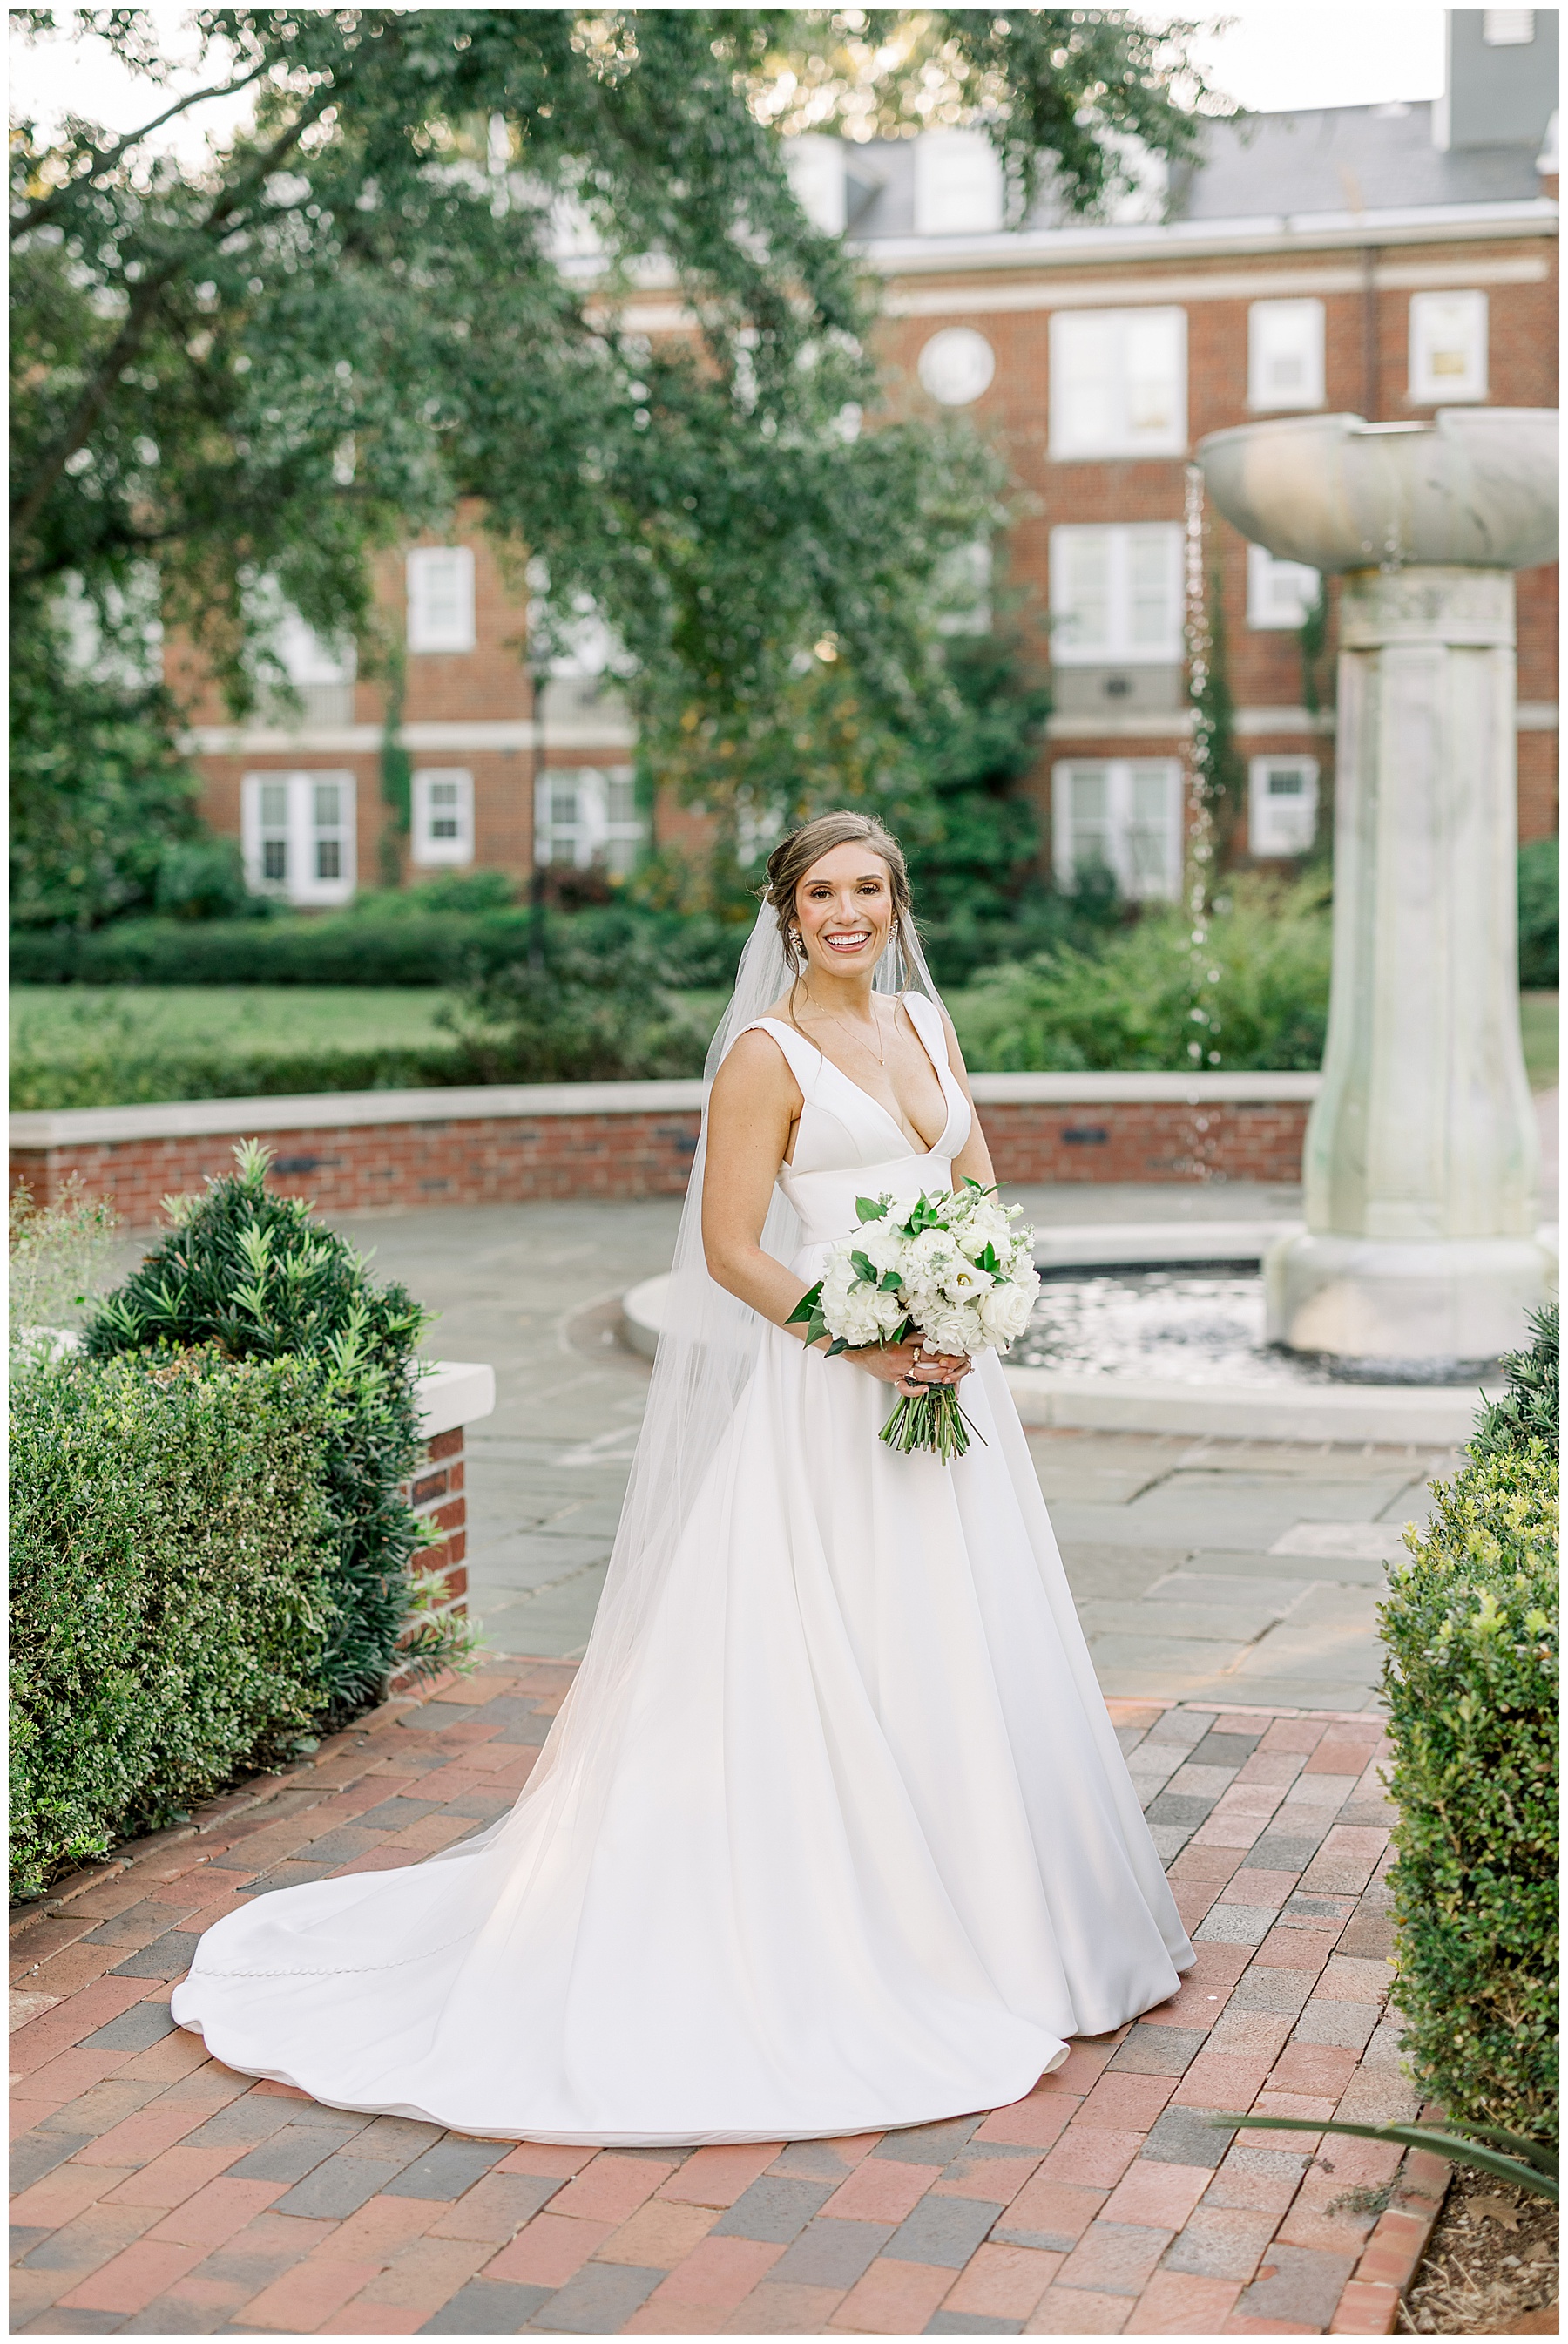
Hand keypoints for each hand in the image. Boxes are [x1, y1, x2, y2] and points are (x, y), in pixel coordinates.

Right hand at [843, 1337, 971, 1395]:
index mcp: (904, 1340)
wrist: (859, 1351)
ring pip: (922, 1373)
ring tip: (948, 1375)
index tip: (955, 1346)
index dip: (943, 1345)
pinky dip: (916, 1391)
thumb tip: (931, 1336)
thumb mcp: (896, 1334)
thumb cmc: (878, 1343)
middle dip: (945, 1359)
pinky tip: (926, 1390)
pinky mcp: (893, 1378)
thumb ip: (913, 1335)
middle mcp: (903, 1354)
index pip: (928, 1341)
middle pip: (928, 1357)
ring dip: (937, 1375)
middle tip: (957, 1361)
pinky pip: (905, 1388)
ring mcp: (898, 1368)